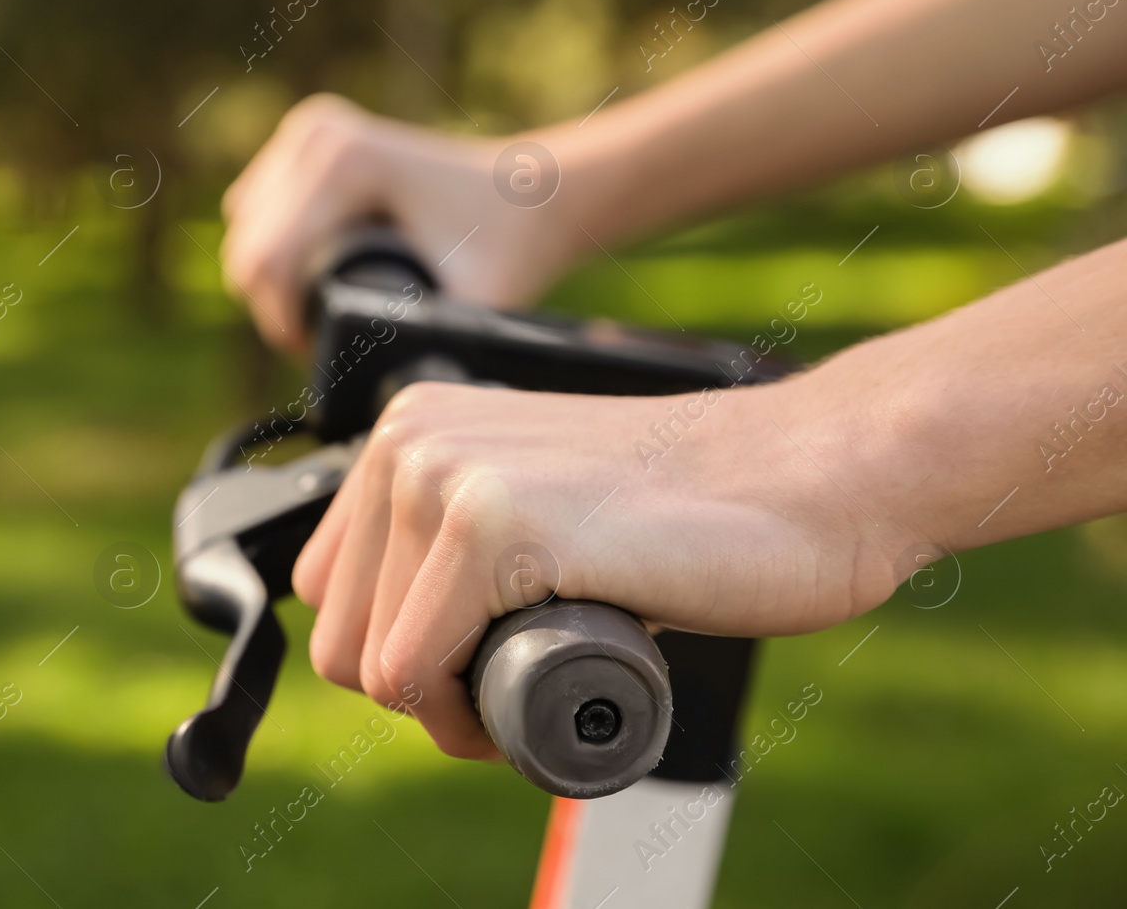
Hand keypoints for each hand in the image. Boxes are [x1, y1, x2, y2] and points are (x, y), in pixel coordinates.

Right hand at [221, 94, 594, 351]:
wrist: (530, 191)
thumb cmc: (507, 247)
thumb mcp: (474, 305)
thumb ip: (434, 348)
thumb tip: (382, 395)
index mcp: (346, 163)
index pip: (266, 262)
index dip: (281, 324)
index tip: (316, 353)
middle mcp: (319, 135)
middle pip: (248, 246)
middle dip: (274, 305)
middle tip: (321, 339)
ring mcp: (310, 129)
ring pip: (245, 229)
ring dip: (271, 278)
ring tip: (322, 308)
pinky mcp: (307, 136)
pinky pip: (256, 207)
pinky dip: (275, 246)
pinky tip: (312, 272)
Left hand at [292, 377, 907, 758]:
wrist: (812, 478)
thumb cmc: (691, 512)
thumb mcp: (535, 503)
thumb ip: (455, 542)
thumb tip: (389, 645)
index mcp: (410, 428)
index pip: (334, 592)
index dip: (408, 652)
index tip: (488, 656)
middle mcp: (409, 437)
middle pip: (344, 640)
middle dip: (427, 691)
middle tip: (521, 678)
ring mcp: (445, 472)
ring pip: (374, 668)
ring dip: (452, 709)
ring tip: (542, 672)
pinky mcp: (493, 523)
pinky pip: (415, 674)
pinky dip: (470, 718)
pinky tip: (545, 678)